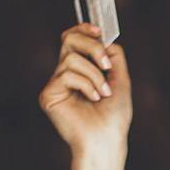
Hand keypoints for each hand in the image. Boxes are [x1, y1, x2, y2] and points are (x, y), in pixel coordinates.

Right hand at [38, 23, 132, 157]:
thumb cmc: (114, 117)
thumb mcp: (120, 80)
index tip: (99, 30)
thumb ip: (114, 56)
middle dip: (92, 46)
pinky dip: (86, 84)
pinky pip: (67, 74)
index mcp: (81, 71)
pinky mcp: (49, 95)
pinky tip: (93, 98)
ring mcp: (56, 85)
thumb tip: (104, 39)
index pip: (74, 40)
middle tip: (106, 64)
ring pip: (71, 58)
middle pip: (68, 39)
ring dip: (94, 74)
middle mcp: (65, 75)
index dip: (83, 29)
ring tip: (103, 93)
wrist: (107, 139)